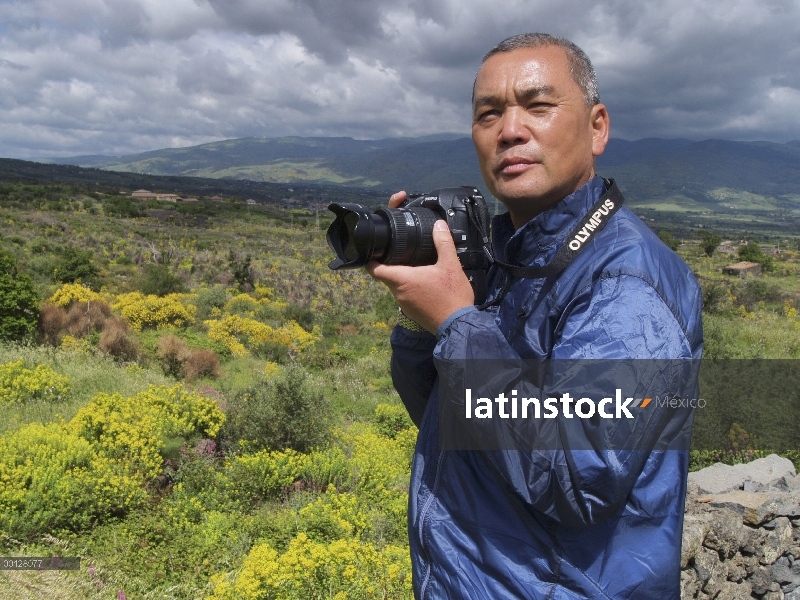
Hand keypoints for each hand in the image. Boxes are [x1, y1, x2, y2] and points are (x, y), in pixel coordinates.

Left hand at [366, 192, 473, 333]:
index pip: (375, 269)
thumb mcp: (451, 265)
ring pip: (397, 286)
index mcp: (403, 279)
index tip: (373, 250)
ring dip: (403, 277)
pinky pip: (406, 296)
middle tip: (401, 252)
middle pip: (387, 276)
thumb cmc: (452, 296)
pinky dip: (411, 288)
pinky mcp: (412, 312)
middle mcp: (399, 293)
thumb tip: (439, 225)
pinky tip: (424, 283)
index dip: (371, 259)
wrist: (458, 325)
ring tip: (416, 266)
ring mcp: (404, 305)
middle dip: (391, 264)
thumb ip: (443, 243)